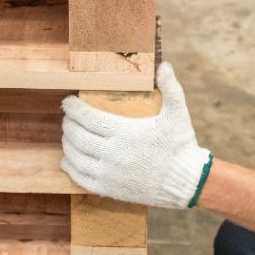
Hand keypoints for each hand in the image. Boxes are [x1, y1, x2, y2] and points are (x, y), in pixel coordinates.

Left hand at [61, 62, 213, 208]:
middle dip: (68, 125)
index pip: (88, 118)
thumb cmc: (181, 145)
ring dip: (67, 145)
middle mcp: (113, 153)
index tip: (67, 102)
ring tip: (68, 136)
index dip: (73, 109)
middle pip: (78, 137)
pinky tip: (68, 161)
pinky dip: (71, 169)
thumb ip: (170, 87)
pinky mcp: (111, 190)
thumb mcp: (178, 113)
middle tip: (68, 117)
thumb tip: (163, 65)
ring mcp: (110, 174)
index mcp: (124, 132)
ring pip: (76, 158)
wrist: (187, 182)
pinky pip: (82, 179)